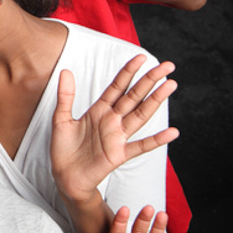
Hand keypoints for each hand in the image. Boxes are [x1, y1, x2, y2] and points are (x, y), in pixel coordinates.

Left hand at [51, 55, 178, 203]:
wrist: (64, 175)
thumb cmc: (63, 148)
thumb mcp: (60, 118)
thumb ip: (65, 96)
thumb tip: (65, 71)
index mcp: (99, 110)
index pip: (117, 87)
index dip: (128, 72)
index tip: (141, 57)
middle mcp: (112, 121)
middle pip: (134, 96)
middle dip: (150, 80)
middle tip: (167, 66)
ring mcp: (117, 137)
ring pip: (140, 115)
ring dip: (156, 101)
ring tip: (171, 86)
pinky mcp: (119, 154)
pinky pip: (141, 146)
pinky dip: (156, 140)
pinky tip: (172, 132)